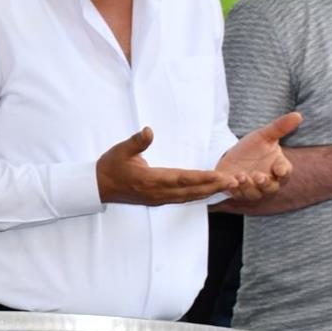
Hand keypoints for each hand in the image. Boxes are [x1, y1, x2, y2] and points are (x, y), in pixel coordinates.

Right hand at [96, 127, 233, 205]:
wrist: (98, 187)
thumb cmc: (110, 167)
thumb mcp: (121, 150)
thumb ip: (137, 142)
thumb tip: (149, 131)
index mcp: (150, 180)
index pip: (182, 179)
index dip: (202, 178)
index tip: (219, 176)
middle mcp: (157, 193)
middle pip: (191, 191)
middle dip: (213, 187)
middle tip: (234, 183)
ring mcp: (158, 198)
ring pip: (189, 197)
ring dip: (208, 193)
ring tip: (227, 188)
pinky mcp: (158, 200)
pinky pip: (182, 199)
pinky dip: (198, 196)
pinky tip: (208, 193)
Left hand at [219, 112, 301, 201]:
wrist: (231, 156)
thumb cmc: (253, 148)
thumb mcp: (264, 136)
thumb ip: (280, 127)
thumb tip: (298, 115)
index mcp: (278, 168)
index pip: (285, 172)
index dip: (283, 171)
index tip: (279, 170)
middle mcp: (267, 182)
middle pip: (271, 188)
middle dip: (265, 183)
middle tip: (258, 176)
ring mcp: (251, 189)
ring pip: (253, 194)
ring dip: (247, 186)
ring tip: (240, 175)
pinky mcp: (234, 191)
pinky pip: (234, 194)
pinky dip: (229, 188)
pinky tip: (226, 180)